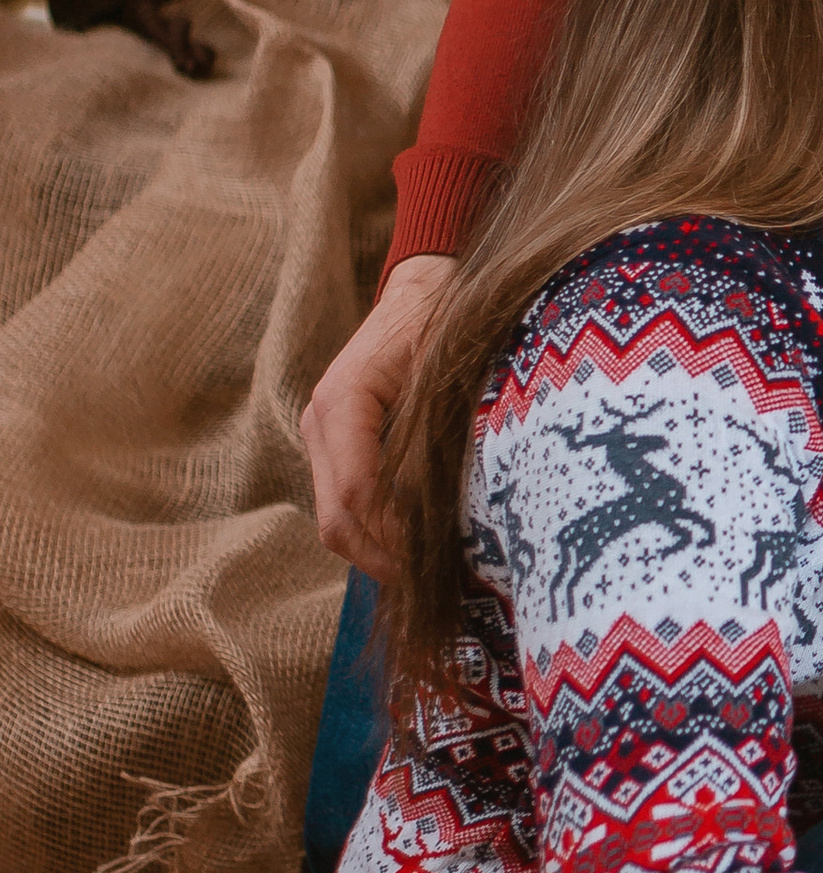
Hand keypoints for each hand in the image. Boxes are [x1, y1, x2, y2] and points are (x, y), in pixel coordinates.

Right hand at [299, 253, 455, 573]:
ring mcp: (322, 434)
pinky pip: (345, 501)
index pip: (356, 495)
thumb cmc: (447, 323)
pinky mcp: (336, 441)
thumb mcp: (450, 376)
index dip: (393, 541)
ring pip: (335, 518)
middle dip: (382, 560)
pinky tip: (415, 545)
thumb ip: (439, 437)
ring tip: (430, 573)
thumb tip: (451, 512)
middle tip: (435, 585)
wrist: (426, 287)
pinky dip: (375, 531)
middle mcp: (320, 422)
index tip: (436, 566)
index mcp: (342, 403)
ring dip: (377, 552)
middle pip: (336, 519)